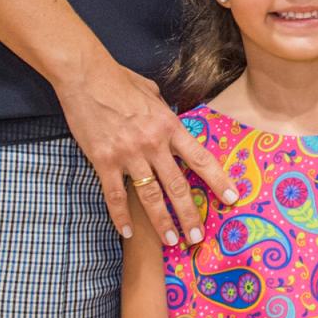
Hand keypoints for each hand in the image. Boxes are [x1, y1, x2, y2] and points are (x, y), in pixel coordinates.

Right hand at [56, 54, 234, 245]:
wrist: (85, 76)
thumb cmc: (119, 80)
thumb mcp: (153, 93)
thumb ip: (165, 114)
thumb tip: (173, 124)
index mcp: (169, 125)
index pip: (199, 158)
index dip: (218, 180)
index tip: (231, 198)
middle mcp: (153, 143)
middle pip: (177, 185)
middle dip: (190, 214)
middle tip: (198, 236)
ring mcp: (128, 154)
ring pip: (150, 196)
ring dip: (162, 221)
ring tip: (170, 241)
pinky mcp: (104, 161)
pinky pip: (115, 195)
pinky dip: (121, 216)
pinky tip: (127, 231)